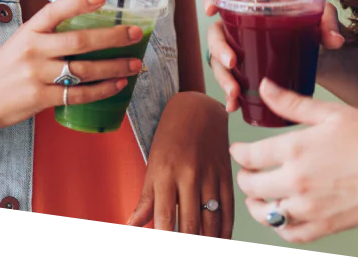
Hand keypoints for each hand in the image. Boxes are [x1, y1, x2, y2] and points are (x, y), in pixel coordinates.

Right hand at [0, 0, 146, 132]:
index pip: (55, 11)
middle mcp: (33, 50)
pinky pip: (78, 94)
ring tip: (135, 63)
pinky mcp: (40, 98)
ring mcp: (36, 75)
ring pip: (84, 70)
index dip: (78, 2)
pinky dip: (101, 90)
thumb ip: (48, 34)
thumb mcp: (21, 42)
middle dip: (112, 37)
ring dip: (114, 66)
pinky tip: (117, 84)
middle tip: (135, 33)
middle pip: (79, 41)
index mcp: (28, 31)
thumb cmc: (6, 68)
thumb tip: (89, 25)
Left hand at [126, 91, 233, 239]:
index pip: (163, 219)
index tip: (164, 246)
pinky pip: (228, 208)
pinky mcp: (226, 175)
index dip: (164, 239)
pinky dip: (226, 229)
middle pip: (189, 223)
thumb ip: (145, 201)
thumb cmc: (169, 139)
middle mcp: (188, 176)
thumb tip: (129, 226)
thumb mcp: (152, 167)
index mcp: (165, 175)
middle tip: (186, 247)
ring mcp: (210, 175)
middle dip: (187, 242)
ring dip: (208, 240)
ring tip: (205, 247)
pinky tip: (221, 241)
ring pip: (211, 219)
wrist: (197, 109)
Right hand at [203, 0, 344, 112]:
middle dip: (219, 49)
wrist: (320, 55)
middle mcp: (244, 25)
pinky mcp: (246, 70)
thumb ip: (327, 22)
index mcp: (258, 4)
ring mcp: (242, 49)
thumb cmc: (315, 28)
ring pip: (219, 60)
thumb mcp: (322, 19)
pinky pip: (230, 80)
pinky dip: (229, 94)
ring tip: (234, 93)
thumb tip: (334, 39)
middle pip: (218, 33)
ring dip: (223, 77)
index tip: (210, 11)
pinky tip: (233, 105)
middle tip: (232, 63)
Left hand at [229, 78, 357, 243]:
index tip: (239, 150)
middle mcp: (296, 181)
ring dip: (256, 204)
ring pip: (265, 213)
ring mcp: (309, 207)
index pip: (250, 155)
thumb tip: (265, 86)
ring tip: (257, 197)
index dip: (240, 152)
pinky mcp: (324, 227)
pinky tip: (280, 216)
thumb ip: (293, 103)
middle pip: (252, 185)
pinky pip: (289, 233)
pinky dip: (279, 226)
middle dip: (245, 177)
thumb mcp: (332, 112)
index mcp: (295, 149)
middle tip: (248, 172)